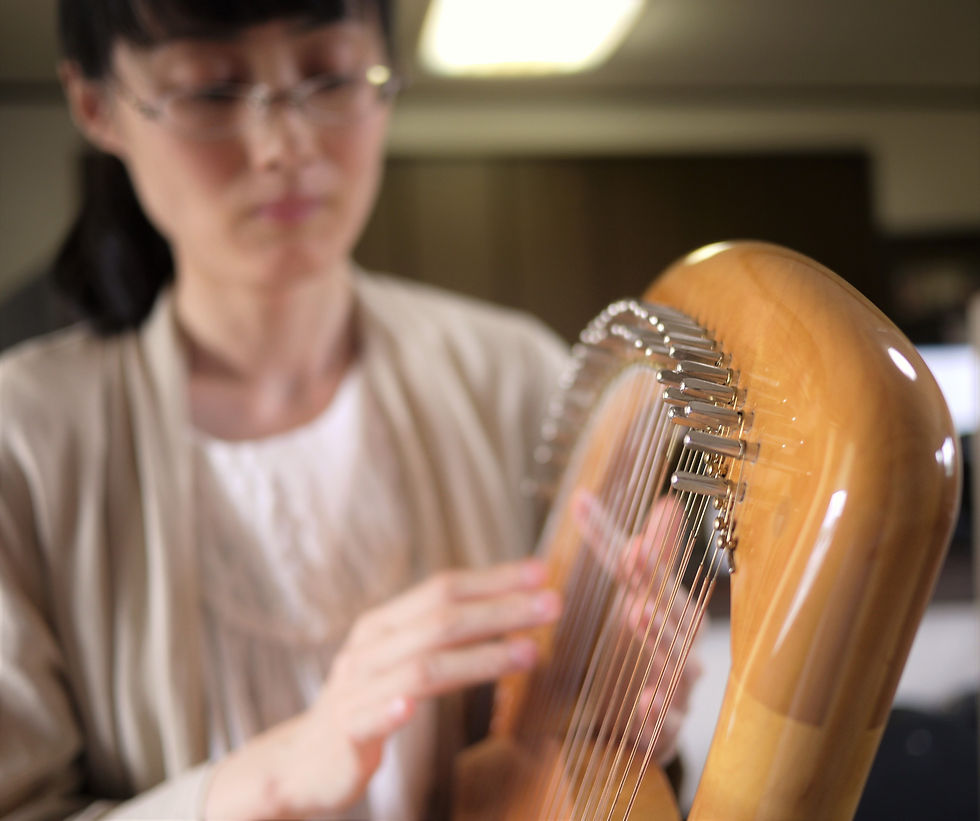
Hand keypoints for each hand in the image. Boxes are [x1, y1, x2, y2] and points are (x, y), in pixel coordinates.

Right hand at [203, 559, 560, 818]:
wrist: (302, 760)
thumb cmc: (365, 704)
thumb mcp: (402, 662)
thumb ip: (444, 639)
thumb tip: (508, 614)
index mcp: (384, 625)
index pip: (442, 589)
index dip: (492, 579)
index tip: (540, 572)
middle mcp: (369, 648)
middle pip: (440, 620)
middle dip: (500, 609)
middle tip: (551, 604)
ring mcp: (356, 689)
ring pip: (420, 666)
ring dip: (477, 658)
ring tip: (526, 653)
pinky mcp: (345, 733)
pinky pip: (369, 716)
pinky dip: (390, 708)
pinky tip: (409, 707)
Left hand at [571, 490, 705, 765]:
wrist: (642, 716)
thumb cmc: (636, 642)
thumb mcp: (621, 592)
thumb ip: (605, 546)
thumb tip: (581, 494)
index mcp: (669, 608)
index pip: (656, 576)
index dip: (647, 556)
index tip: (637, 532)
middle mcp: (679, 643)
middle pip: (675, 612)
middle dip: (656, 583)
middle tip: (636, 555)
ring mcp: (676, 685)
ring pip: (676, 662)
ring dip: (658, 636)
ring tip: (639, 612)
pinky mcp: (665, 729)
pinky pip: (669, 723)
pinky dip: (660, 712)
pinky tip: (647, 701)